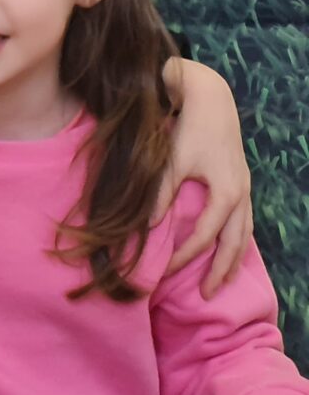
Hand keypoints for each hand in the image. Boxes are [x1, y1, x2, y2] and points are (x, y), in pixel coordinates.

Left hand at [160, 58, 253, 294]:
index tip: (165, 270)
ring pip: (244, 235)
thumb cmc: (189, 129)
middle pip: (234, 244)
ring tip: (220, 281)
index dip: (185, 256)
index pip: (204, 237)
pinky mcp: (240, 183)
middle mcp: (240, 196)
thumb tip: (149, 225)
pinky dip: (236, 240)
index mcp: (225, 194)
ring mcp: (244, 190)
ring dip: (232, 259)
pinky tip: (226, 248)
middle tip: (206, 295)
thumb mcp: (172, 162)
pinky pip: (244, 221)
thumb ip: (162, 194)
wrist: (211, 100)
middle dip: (220, 271)